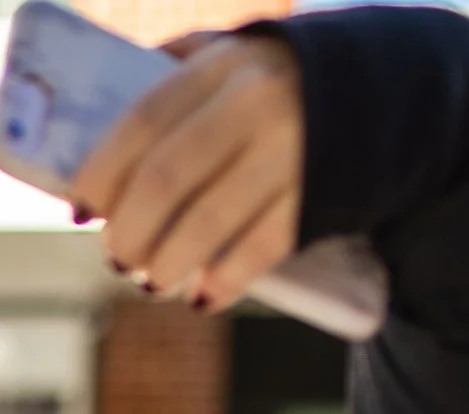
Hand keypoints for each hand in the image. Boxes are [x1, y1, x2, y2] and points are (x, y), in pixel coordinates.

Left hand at [66, 32, 302, 311]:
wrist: (389, 92)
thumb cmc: (279, 87)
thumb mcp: (230, 63)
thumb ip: (170, 84)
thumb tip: (87, 143)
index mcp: (224, 65)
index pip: (142, 122)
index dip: (101, 175)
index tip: (78, 211)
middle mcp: (258, 101)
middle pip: (167, 178)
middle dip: (129, 231)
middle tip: (118, 257)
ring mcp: (293, 150)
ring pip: (208, 223)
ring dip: (167, 264)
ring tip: (152, 280)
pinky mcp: (320, 195)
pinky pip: (258, 251)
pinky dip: (222, 281)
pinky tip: (203, 295)